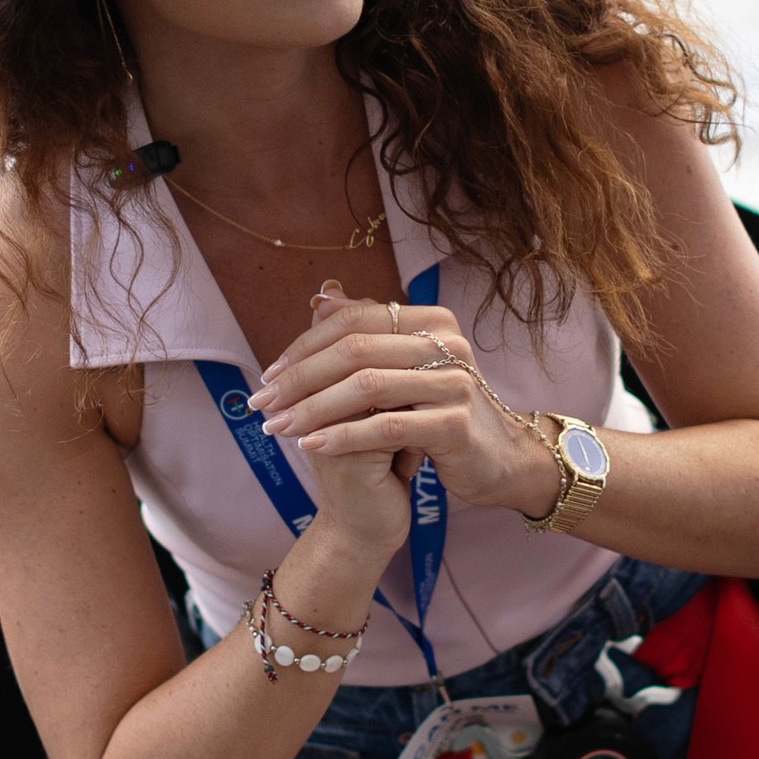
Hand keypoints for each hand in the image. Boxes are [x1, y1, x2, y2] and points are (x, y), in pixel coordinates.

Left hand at [249, 282, 561, 526]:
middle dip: (299, 378)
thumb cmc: (440, 415)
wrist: (496, 462)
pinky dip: (343, 436)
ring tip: (278, 428)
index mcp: (432, 322)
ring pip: (366, 387)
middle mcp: (447, 344)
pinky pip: (387, 427)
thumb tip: (321, 295)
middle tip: (262, 403)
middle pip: (355, 350)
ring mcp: (454, 383)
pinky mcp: (455, 425)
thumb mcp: (403, 370)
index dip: (304, 346)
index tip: (268, 375)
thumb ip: (367, 332)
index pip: (354, 321)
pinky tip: (312, 446)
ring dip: (312, 409)